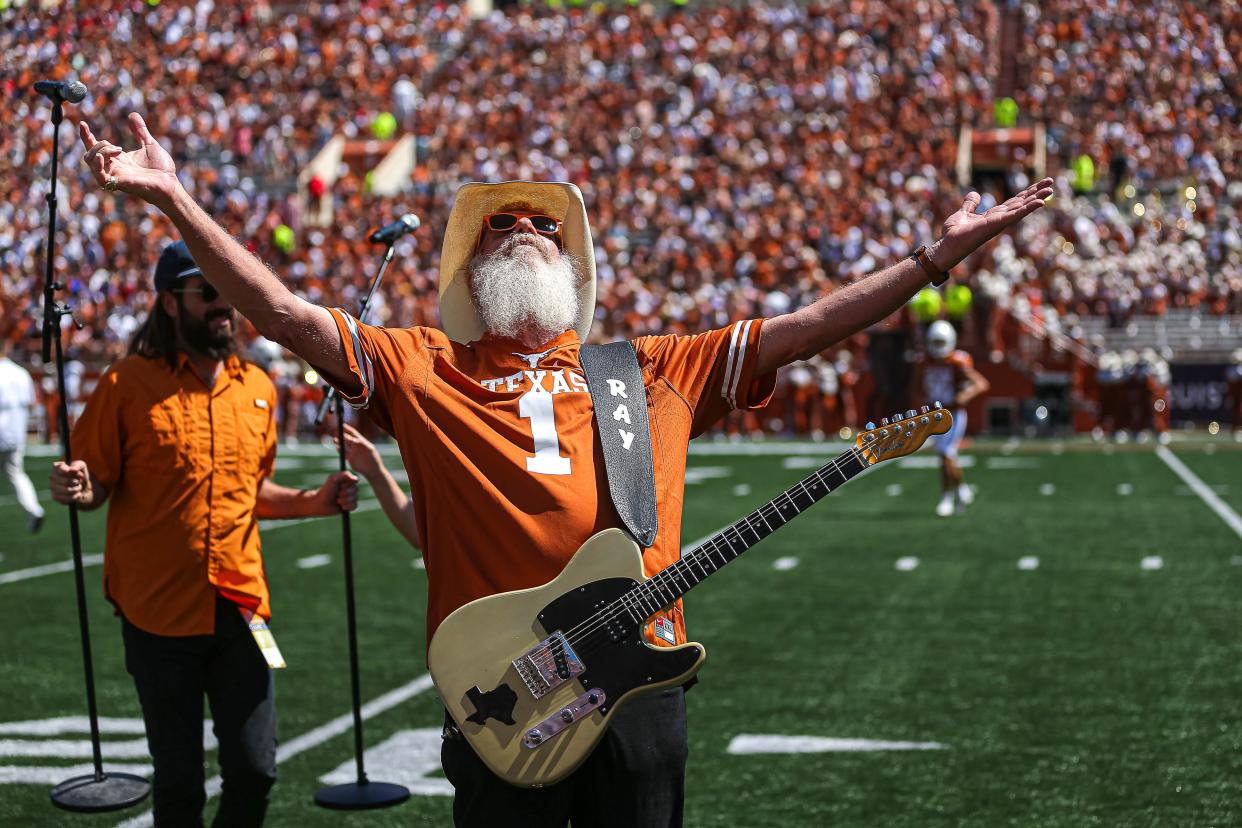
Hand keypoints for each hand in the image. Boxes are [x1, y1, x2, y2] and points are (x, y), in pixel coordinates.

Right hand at [50, 460, 93, 506]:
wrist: (81, 487)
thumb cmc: (79, 475)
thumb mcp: (82, 467)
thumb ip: (78, 466)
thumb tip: (73, 469)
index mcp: (57, 467)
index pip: (59, 468)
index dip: (64, 470)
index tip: (68, 470)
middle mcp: (52, 477)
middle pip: (65, 481)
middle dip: (76, 482)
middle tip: (78, 481)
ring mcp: (52, 487)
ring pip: (67, 491)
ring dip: (77, 489)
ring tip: (78, 487)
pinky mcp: (55, 496)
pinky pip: (67, 498)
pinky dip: (75, 496)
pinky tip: (76, 494)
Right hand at [78, 113, 179, 205]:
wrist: (171, 184)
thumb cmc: (161, 169)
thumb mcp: (150, 144)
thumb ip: (140, 131)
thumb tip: (132, 114)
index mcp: (118, 159)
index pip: (95, 147)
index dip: (86, 136)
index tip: (83, 124)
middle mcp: (114, 167)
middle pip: (89, 154)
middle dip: (98, 145)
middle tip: (119, 148)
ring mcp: (115, 176)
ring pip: (91, 163)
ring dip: (99, 152)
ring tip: (118, 151)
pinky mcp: (120, 184)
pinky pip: (100, 178)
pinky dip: (97, 167)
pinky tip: (100, 158)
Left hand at [315, 470, 358, 513]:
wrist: (320, 503)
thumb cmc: (326, 490)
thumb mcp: (333, 479)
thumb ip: (345, 475)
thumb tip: (356, 479)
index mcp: (347, 481)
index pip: (355, 480)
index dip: (348, 484)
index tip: (340, 486)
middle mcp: (350, 488)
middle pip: (355, 490)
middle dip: (345, 493)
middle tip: (337, 494)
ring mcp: (351, 497)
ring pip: (355, 498)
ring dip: (345, 500)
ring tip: (337, 501)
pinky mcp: (350, 506)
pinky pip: (354, 505)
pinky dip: (347, 506)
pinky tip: (341, 506)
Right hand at [335, 423, 382, 479]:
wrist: (373, 471)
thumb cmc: (374, 459)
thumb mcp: (369, 449)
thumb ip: (361, 443)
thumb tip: (353, 439)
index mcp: (361, 441)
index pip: (353, 433)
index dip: (347, 429)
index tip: (342, 425)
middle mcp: (356, 446)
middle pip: (347, 438)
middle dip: (341, 434)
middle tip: (335, 431)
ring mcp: (352, 452)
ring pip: (344, 445)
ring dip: (338, 442)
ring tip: (334, 440)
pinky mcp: (350, 458)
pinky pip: (343, 453)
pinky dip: (340, 450)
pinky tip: (337, 448)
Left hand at [931, 177, 1054, 270]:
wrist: (946, 245)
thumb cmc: (953, 234)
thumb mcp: (962, 213)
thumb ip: (970, 204)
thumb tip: (974, 194)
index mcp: (994, 215)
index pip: (1014, 202)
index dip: (1027, 193)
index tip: (1039, 184)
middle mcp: (1000, 219)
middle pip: (1022, 203)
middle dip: (1036, 192)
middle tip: (1051, 182)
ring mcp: (1000, 222)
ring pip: (1022, 208)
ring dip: (1037, 198)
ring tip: (1050, 190)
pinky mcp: (997, 224)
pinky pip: (1016, 215)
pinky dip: (1028, 208)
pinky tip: (1040, 202)